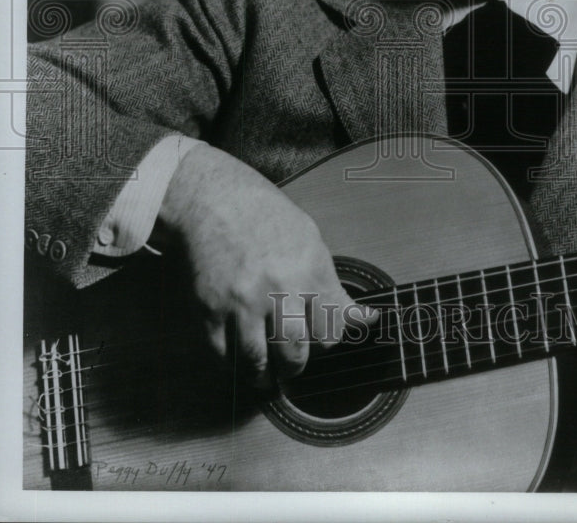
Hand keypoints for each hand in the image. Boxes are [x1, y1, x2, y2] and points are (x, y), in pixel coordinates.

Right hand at [159, 144, 376, 388]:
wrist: (215, 201)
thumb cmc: (266, 218)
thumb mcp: (311, 242)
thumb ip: (335, 288)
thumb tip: (367, 320)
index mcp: (309, 270)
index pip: (331, 332)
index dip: (326, 341)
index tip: (319, 341)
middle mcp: (278, 288)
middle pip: (295, 353)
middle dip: (296, 366)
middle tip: (291, 364)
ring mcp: (241, 302)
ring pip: (257, 362)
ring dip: (263, 377)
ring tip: (266, 377)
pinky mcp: (209, 309)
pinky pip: (223, 355)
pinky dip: (231, 363)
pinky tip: (238, 358)